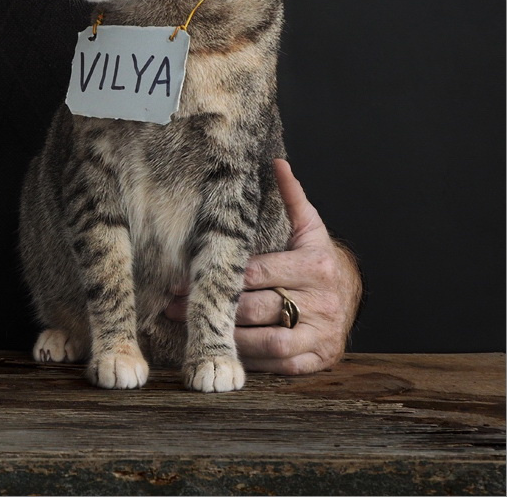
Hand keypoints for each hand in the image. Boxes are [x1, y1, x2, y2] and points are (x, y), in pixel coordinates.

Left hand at [165, 159, 362, 374]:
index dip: (219, 277)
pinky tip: (224, 349)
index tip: (182, 278)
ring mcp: (322, 334)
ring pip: (268, 341)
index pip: (259, 273)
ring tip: (194, 329)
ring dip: (228, 338)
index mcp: (316, 265)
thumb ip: (292, 197)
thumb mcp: (309, 227)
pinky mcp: (319, 358)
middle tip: (176, 305)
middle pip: (259, 308)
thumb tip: (276, 163)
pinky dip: (251, 360)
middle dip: (215, 308)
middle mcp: (321, 302)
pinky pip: (279, 365)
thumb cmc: (317, 257)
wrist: (352, 295)